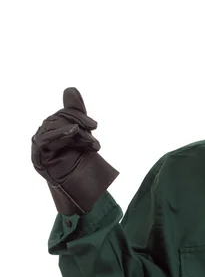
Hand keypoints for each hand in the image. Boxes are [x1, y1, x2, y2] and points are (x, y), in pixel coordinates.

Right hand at [32, 87, 118, 214]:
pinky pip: (44, 141)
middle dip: (80, 125)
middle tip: (95, 136)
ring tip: (89, 141)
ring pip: (53, 128)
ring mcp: (40, 145)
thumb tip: (70, 87)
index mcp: (57, 129)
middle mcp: (46, 135)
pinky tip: (72, 132)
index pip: (64, 114)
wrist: (79, 190)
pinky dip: (58, 134)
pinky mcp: (38, 156)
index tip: (95, 126)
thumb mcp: (83, 136)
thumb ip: (76, 113)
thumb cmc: (80, 163)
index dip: (79, 116)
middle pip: (59, 119)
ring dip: (74, 133)